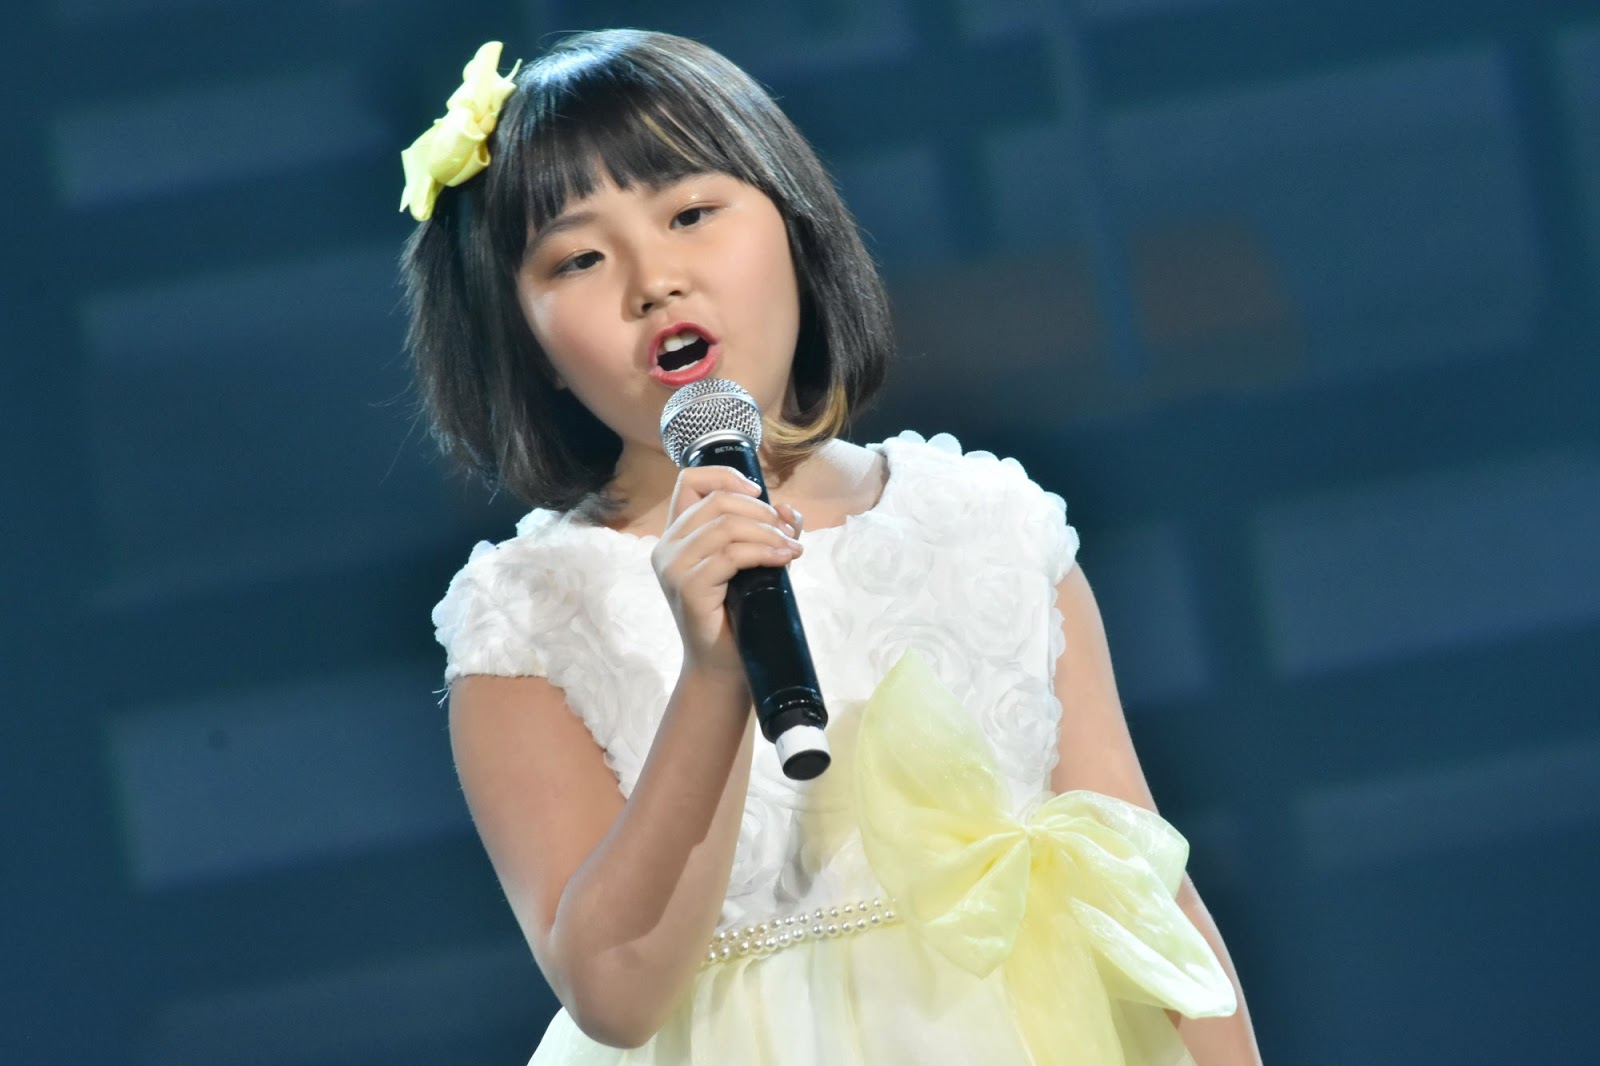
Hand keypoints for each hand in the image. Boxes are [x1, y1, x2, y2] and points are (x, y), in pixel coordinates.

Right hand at [651, 466, 804, 679]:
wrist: (724, 665)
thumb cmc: (738, 614)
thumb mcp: (754, 562)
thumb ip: (769, 532)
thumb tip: (789, 509)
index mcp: (676, 534)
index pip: (689, 481)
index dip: (726, 476)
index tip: (759, 494)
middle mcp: (667, 546)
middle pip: (717, 501)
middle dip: (761, 511)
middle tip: (788, 533)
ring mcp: (673, 567)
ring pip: (725, 526)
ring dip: (767, 532)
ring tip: (792, 548)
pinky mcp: (687, 587)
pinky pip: (730, 556)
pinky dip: (763, 552)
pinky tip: (784, 558)